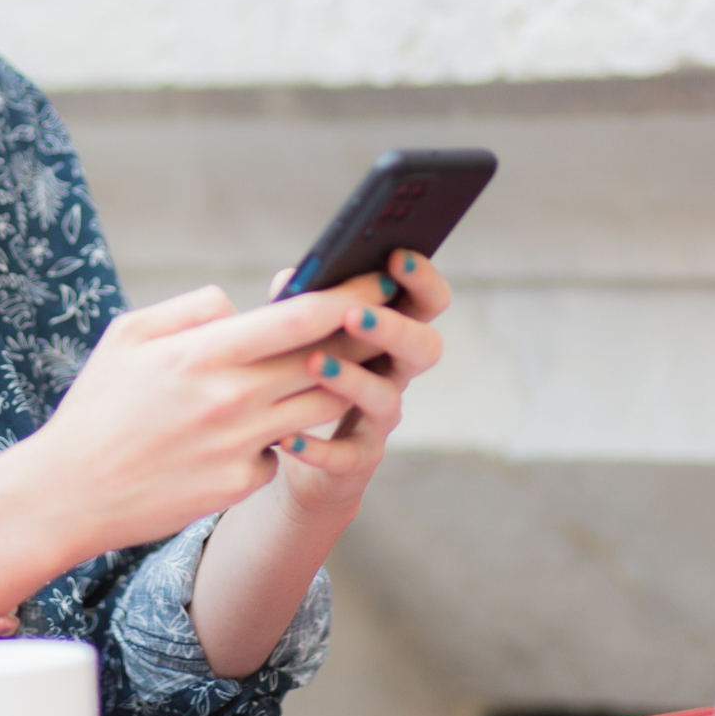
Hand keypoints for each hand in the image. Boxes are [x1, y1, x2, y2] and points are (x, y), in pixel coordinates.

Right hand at [0, 282, 387, 559]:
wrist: (67, 493)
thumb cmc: (96, 406)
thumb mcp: (128, 335)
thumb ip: (192, 310)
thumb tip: (241, 305)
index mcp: (203, 353)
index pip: (297, 317)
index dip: (346, 294)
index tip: (374, 279)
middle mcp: (230, 399)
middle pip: (324, 361)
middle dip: (359, 336)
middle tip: (381, 319)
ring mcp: (239, 446)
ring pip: (317, 408)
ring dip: (333, 386)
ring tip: (335, 368)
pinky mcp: (239, 485)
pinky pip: (281, 450)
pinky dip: (277, 437)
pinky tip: (250, 434)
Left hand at [266, 249, 450, 520]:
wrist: (300, 454)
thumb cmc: (304, 377)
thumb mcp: (303, 335)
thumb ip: (301, 304)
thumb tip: (292, 276)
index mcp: (390, 335)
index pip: (425, 302)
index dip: (421, 279)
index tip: (397, 256)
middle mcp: (395, 375)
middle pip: (424, 348)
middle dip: (394, 328)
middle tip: (354, 313)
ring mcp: (380, 419)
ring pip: (387, 399)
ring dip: (353, 379)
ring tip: (315, 363)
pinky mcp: (358, 460)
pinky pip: (347, 455)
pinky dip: (319, 447)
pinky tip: (289, 437)